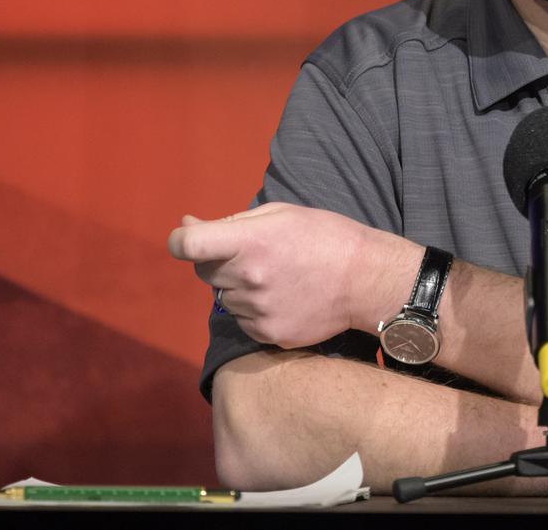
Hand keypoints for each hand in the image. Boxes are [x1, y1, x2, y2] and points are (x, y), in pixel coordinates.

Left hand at [167, 203, 368, 348]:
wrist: (366, 279)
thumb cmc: (325, 236)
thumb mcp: (281, 213)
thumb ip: (230, 221)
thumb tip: (187, 225)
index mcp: (251, 242)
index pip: (188, 244)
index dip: (180, 239)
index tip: (188, 237)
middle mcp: (249, 279)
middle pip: (204, 271)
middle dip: (219, 259)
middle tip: (255, 253)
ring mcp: (258, 311)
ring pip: (224, 296)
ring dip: (239, 285)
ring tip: (277, 276)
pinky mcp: (268, 334)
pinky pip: (243, 319)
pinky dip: (254, 308)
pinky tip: (284, 296)